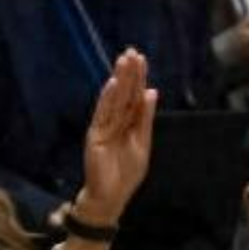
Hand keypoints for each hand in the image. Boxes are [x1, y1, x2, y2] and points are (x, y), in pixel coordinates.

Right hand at [73, 48, 158, 228]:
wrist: (110, 197)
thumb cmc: (126, 174)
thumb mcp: (142, 143)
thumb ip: (145, 118)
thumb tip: (152, 92)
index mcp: (129, 123)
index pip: (134, 96)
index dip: (138, 78)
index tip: (141, 59)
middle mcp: (116, 122)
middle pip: (124, 93)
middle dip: (129, 73)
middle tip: (132, 52)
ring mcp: (104, 127)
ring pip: (114, 100)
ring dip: (119, 80)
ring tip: (123, 61)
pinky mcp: (96, 135)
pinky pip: (103, 114)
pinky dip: (108, 99)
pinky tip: (112, 84)